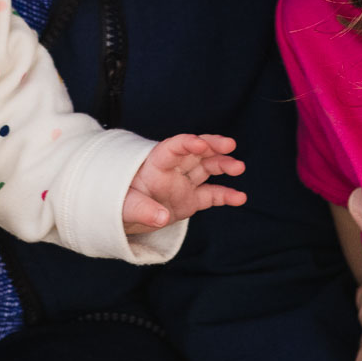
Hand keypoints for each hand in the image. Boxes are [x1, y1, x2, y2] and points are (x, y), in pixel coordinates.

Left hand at [121, 133, 245, 231]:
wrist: (126, 215)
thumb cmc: (122, 203)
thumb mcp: (125, 207)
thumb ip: (143, 210)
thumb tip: (161, 217)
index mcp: (155, 164)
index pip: (172, 147)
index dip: (186, 143)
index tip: (200, 143)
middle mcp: (173, 169)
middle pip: (195, 151)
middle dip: (212, 145)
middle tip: (229, 144)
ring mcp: (184, 183)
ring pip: (207, 167)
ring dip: (223, 165)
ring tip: (239, 167)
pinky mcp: (192, 199)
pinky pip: (212, 194)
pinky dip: (226, 195)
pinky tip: (240, 198)